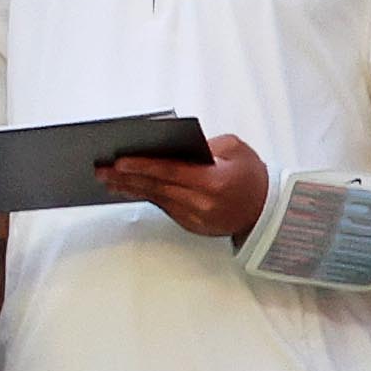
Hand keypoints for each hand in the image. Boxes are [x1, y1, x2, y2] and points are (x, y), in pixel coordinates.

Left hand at [101, 132, 267, 238]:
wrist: (269, 210)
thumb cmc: (253, 176)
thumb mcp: (237, 149)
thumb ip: (206, 144)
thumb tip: (174, 146)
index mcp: (214, 182)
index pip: (170, 172)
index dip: (142, 166)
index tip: (119, 161)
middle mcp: (203, 203)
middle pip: (157, 188)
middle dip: (126, 178)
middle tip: (101, 170)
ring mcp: (197, 217)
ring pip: (156, 200)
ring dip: (130, 189)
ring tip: (108, 180)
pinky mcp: (193, 225)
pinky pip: (164, 208)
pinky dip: (146, 197)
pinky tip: (130, 189)